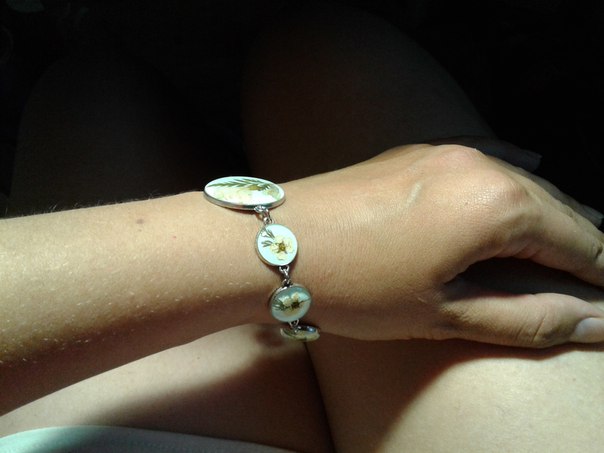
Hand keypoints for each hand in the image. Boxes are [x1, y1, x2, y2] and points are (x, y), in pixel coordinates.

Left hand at [285, 144, 603, 346]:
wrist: (274, 243)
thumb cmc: (355, 283)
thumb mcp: (443, 314)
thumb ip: (526, 316)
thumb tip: (591, 321)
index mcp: (498, 205)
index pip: (581, 242)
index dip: (600, 276)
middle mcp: (480, 164)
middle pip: (557, 209)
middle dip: (580, 247)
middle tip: (589, 283)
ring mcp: (446, 151)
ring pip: (521, 186)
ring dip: (545, 220)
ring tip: (561, 254)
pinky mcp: (419, 152)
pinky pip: (485, 167)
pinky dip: (509, 190)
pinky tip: (521, 195)